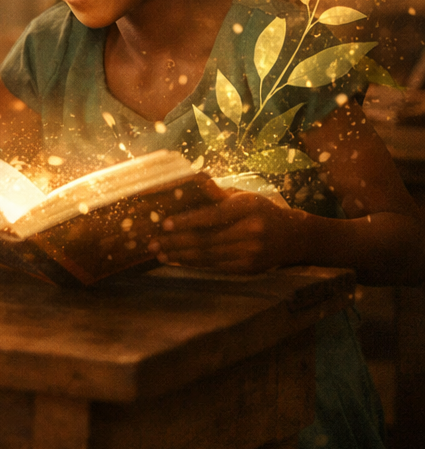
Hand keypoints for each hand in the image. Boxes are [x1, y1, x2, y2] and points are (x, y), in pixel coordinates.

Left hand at [149, 191, 308, 273]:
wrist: (294, 237)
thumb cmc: (261, 211)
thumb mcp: (245, 196)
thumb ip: (219, 194)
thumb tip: (194, 180)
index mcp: (248, 207)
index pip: (213, 215)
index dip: (187, 221)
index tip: (165, 224)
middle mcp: (251, 231)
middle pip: (207, 239)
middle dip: (176, 242)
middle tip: (153, 243)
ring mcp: (251, 252)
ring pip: (208, 255)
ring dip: (180, 255)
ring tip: (159, 254)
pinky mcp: (248, 268)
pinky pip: (215, 266)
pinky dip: (194, 264)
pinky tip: (177, 260)